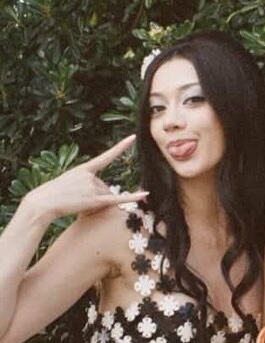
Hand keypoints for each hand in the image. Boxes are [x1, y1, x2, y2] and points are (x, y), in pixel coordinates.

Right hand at [22, 136, 146, 225]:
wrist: (42, 203)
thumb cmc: (53, 194)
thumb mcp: (69, 182)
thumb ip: (88, 183)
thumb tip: (107, 193)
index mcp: (84, 169)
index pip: (106, 156)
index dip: (121, 147)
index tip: (133, 138)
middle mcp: (91, 176)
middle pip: (104, 188)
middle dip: (95, 196)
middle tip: (76, 200)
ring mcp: (93, 188)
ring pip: (105, 197)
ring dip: (95, 204)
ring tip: (76, 205)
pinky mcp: (95, 201)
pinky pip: (118, 199)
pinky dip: (133, 197)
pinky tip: (145, 195)